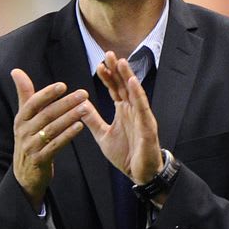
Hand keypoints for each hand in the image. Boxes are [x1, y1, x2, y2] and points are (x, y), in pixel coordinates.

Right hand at [11, 68, 89, 210]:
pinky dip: (68, 135)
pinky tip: (80, 126)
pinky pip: (56, 145)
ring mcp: (31, 146)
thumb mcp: (24, 118)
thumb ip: (25, 94)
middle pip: (46, 115)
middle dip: (65, 103)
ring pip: (52, 129)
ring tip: (86, 108)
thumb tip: (16, 71)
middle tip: (83, 94)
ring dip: (70, 117)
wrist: (25, 174)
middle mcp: (24, 131)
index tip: (63, 85)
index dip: (47, 94)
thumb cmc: (29, 139)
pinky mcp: (40, 159)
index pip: (32, 103)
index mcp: (21, 119)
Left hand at [80, 52, 162, 184]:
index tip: (99, 64)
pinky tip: (132, 82)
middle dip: (118, 70)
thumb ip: (93, 120)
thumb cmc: (126, 154)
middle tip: (109, 53)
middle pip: (125, 86)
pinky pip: (143, 107)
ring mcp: (142, 116)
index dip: (108, 77)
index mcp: (123, 111)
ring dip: (128, 77)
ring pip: (134, 92)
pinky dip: (138, 94)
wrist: (141, 174)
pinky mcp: (148, 126)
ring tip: (122, 62)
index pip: (115, 89)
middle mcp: (133, 110)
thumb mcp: (103, 135)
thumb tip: (80, 105)